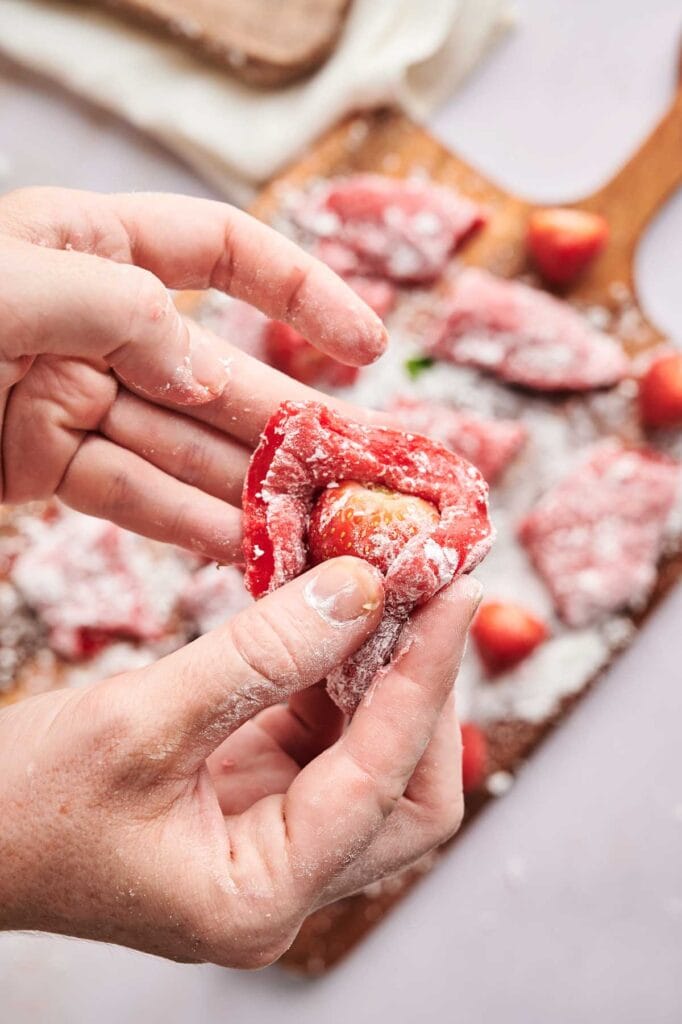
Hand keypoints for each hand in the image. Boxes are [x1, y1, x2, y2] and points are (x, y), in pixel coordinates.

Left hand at [0, 188, 385, 562]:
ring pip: (185, 446)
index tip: (367, 347)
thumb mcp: (14, 282)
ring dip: (255, 487)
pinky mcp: (46, 463)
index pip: (223, 251)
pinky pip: (132, 495)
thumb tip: (201, 376)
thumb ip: (122, 311)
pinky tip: (248, 546)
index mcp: (92, 244)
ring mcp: (75, 396)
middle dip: (296, 423)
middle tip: (369, 468)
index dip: (303, 293)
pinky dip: (188, 524)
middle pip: (219, 372)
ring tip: (324, 523)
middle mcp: (98, 321)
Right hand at [0, 559, 479, 966]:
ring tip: (377, 593)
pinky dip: (330, 674)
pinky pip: (319, 736)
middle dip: (421, 693)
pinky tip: (325, 620)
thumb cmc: (22, 805)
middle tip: (424, 600)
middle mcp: (282, 880)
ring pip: (369, 759)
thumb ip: (259, 655)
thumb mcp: (142, 720)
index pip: (385, 780)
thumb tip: (360, 590)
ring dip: (378, 673)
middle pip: (405, 793)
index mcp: (261, 894)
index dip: (426, 678)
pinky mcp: (249, 802)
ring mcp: (269, 842)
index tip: (452, 592)